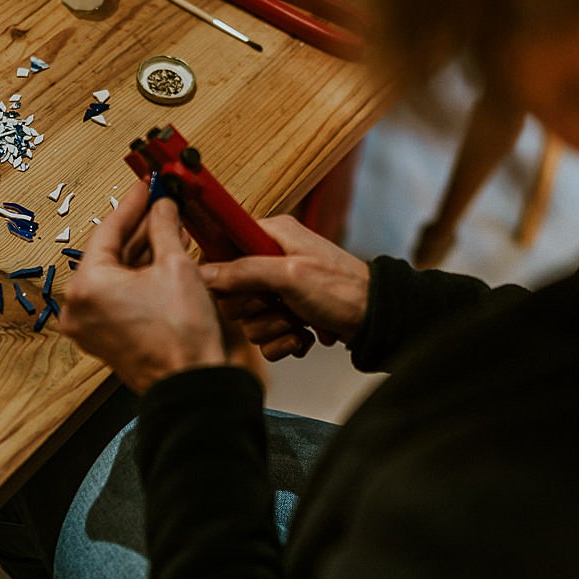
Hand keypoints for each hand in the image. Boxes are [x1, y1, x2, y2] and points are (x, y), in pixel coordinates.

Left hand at [61, 181, 254, 391]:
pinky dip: (140, 277)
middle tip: (159, 203)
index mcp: (86, 286)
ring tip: (168, 228)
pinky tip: (163, 258)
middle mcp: (80, 307)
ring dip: (143, 251)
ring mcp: (91, 325)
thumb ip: (164, 228)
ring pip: (116, 274)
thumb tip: (163, 208)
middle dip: (139, 228)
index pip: (108, 230)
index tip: (145, 187)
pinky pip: (120, 295)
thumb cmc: (182, 339)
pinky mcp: (106, 337)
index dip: (132, 204)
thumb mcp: (176, 266)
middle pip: (110, 252)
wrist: (193, 386)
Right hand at [200, 216, 369, 360]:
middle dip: (254, 309)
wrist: (377, 321)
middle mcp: (273, 259)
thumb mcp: (289, 275)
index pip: (223, 249)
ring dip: (272, 328)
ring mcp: (281, 290)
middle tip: (277, 305)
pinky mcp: (289, 315)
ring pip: (249, 319)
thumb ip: (243, 272)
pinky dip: (284, 342)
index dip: (225, 275)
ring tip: (298, 324)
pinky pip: (266, 336)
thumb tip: (202, 273)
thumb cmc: (342, 290)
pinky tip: (303, 337)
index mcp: (271, 236)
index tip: (240, 289)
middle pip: (232, 292)